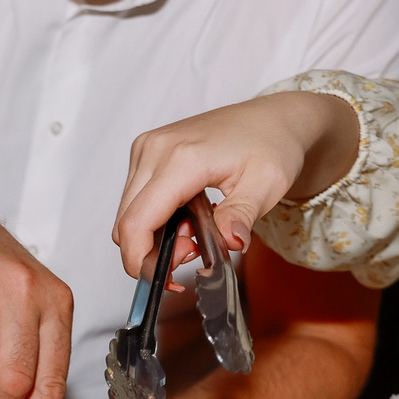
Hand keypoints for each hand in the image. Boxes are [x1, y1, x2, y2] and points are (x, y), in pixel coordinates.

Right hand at [111, 91, 361, 283]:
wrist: (273, 118)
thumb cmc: (272, 144)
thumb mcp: (268, 185)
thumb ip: (242, 215)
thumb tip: (229, 241)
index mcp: (182, 158)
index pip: (136, 223)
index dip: (141, 261)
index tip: (163, 280)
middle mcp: (155, 150)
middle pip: (125, 223)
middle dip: (151, 253)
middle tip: (193, 253)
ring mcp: (147, 149)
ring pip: (127, 214)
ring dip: (152, 237)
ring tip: (193, 235)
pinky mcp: (146, 152)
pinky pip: (133, 200)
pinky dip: (153, 220)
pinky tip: (184, 218)